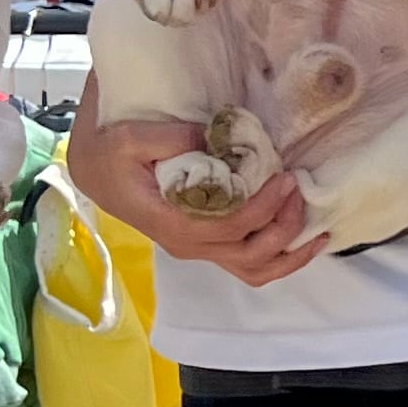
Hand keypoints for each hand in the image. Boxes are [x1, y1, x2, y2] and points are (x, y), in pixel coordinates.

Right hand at [65, 91, 320, 285]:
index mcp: (172, 222)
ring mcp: (200, 249)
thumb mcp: (129, 137)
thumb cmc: (111, 153)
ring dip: (289, 249)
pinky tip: (308, 241)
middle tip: (297, 187)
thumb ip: (167, 138)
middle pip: (249, 253)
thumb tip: (209, 137)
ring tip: (312, 217)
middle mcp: (189, 244)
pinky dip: (283, 259)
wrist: (96, 171)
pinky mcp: (208, 245)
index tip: (284, 178)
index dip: (262, 208)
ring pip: (255, 269)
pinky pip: (250, 265)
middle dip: (283, 225)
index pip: (228, 228)